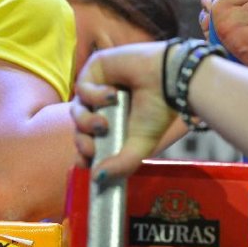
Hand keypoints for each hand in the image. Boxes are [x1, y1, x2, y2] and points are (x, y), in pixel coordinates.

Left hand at [71, 41, 176, 179]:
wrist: (170, 81)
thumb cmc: (160, 111)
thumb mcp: (141, 146)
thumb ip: (121, 165)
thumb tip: (96, 179)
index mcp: (116, 122)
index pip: (89, 140)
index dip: (83, 153)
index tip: (85, 163)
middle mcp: (105, 105)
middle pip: (79, 127)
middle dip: (82, 141)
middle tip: (92, 148)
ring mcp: (99, 86)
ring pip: (77, 109)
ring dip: (86, 121)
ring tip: (103, 123)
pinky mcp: (96, 67)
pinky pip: (82, 87)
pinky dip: (93, 95)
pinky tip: (112, 95)